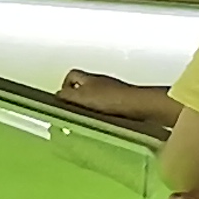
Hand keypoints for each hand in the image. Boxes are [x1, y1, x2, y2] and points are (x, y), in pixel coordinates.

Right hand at [57, 71, 177, 129]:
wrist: (141, 106)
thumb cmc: (114, 99)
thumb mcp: (82, 97)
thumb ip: (68, 96)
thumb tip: (57, 96)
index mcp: (89, 79)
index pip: (72, 75)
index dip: (64, 86)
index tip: (61, 100)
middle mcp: (102, 83)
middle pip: (84, 86)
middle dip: (78, 98)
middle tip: (74, 112)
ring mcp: (114, 92)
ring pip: (97, 97)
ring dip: (91, 107)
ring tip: (88, 120)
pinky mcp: (124, 103)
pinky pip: (110, 106)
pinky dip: (104, 113)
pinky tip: (104, 123)